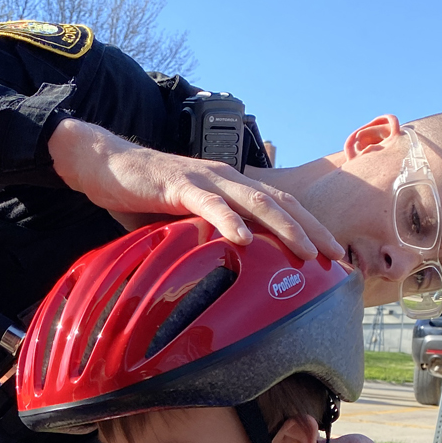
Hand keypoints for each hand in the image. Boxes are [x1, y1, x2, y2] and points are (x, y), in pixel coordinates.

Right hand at [49, 119, 342, 262]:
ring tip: (304, 251)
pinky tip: (243, 241)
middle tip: (335, 258)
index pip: (281, 207)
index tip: (332, 256)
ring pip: (254, 203)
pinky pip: (208, 205)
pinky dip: (227, 222)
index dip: (310, 228)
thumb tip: (221, 276)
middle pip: (281, 204)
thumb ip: (206, 241)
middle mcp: (227, 179)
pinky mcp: (178, 185)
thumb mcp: (184, 224)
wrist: (106, 166)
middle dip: (312, 230)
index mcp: (232, 188)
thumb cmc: (145, 197)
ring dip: (283, 227)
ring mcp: (205, 180)